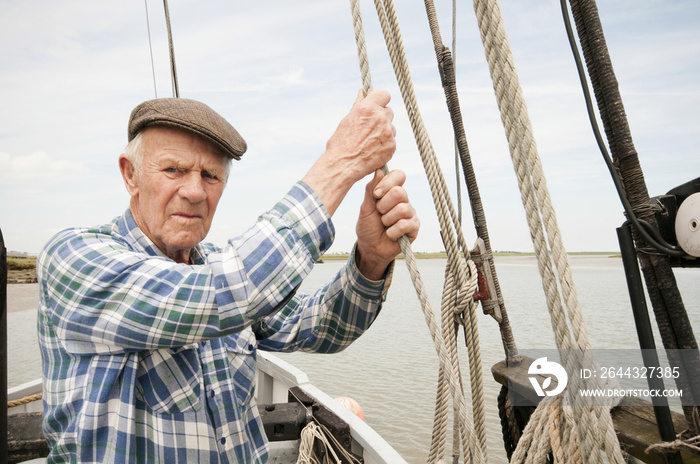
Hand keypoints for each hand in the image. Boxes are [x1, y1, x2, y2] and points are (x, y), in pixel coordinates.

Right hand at [302, 90, 395, 215]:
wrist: (343, 165)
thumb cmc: (340, 143)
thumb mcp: (347, 120)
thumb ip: (358, 105)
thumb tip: (362, 92)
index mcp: (367, 108)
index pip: (384, 94)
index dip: (381, 100)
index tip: (378, 105)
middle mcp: (380, 118)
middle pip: (389, 111)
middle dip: (382, 117)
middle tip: (370, 128)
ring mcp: (388, 132)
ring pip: (391, 127)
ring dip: (384, 132)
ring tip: (369, 142)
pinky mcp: (392, 146)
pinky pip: (392, 141)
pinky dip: (385, 145)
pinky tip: (373, 150)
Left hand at [355, 169, 418, 279]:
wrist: (370, 248)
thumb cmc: (368, 227)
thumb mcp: (365, 207)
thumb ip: (371, 189)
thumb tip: (378, 170)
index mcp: (392, 191)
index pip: (398, 175)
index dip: (387, 183)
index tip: (376, 194)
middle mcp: (404, 199)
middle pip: (399, 192)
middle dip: (383, 205)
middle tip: (379, 213)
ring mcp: (410, 213)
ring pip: (402, 209)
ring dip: (387, 220)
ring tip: (384, 225)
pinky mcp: (414, 227)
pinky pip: (404, 225)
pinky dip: (392, 231)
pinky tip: (390, 234)